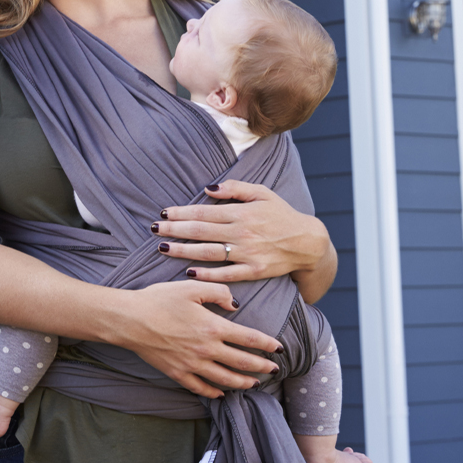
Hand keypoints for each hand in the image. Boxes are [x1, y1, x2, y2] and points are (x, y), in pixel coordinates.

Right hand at [113, 279, 281, 399]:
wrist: (130, 320)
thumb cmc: (159, 300)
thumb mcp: (191, 288)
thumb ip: (218, 292)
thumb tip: (235, 304)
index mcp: (213, 327)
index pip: (249, 339)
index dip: (267, 345)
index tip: (279, 348)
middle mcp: (207, 349)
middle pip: (242, 363)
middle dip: (261, 367)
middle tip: (274, 370)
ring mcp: (193, 364)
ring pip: (225, 380)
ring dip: (243, 383)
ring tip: (254, 384)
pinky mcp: (178, 373)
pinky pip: (201, 388)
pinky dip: (214, 392)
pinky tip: (222, 393)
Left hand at [152, 180, 334, 295]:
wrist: (308, 242)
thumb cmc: (281, 214)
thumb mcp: (262, 193)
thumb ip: (235, 188)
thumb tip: (208, 188)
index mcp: (241, 212)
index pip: (203, 212)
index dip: (181, 212)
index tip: (164, 213)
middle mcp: (241, 232)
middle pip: (200, 231)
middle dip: (174, 230)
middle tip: (154, 229)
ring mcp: (247, 253)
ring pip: (208, 252)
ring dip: (183, 250)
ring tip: (163, 248)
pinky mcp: (254, 271)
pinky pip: (226, 274)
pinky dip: (207, 274)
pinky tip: (189, 271)